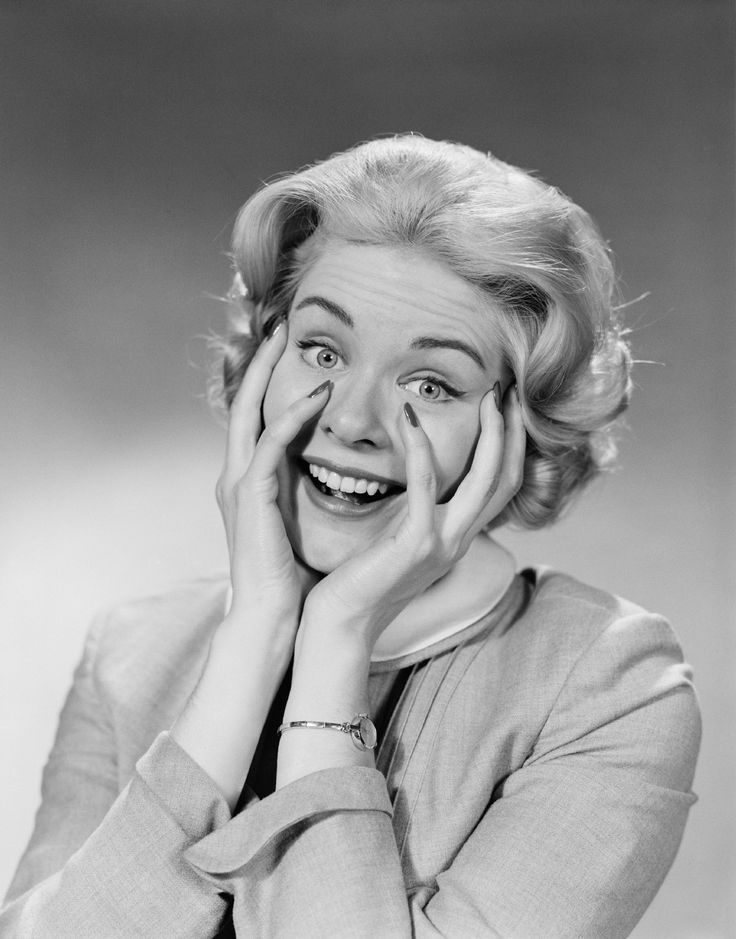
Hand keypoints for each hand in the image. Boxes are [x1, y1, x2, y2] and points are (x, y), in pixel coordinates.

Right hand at [215, 319, 329, 634]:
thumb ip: (308, 491)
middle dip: (257, 362)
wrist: (274, 618)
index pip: (257, 418)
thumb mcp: (301, 522)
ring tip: (286, 337)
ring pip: (248, 412)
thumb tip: (341, 472)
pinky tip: (317, 393)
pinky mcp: (249, 496)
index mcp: (250, 482)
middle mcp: (237, 476)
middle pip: (242, 403)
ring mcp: (238, 484)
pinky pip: (270, 444)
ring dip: (266, 373)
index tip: (289, 350)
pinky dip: (292, 416)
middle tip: (278, 324)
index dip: (268, 381)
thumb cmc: (294, 576)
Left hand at [302, 385, 524, 648]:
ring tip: (485, 397)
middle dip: (511, 432)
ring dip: (491, 434)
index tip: (502, 405)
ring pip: (486, 481)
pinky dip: (422, 449)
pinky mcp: (416, 544)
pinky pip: (427, 487)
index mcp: (456, 537)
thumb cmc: (361, 577)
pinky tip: (410, 419)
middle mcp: (459, 540)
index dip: (510, 444)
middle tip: (504, 390)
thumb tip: (419, 472)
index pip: (501, 485)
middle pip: (507, 479)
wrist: (341, 623)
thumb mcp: (399, 536)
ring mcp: (443, 544)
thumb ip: (417, 508)